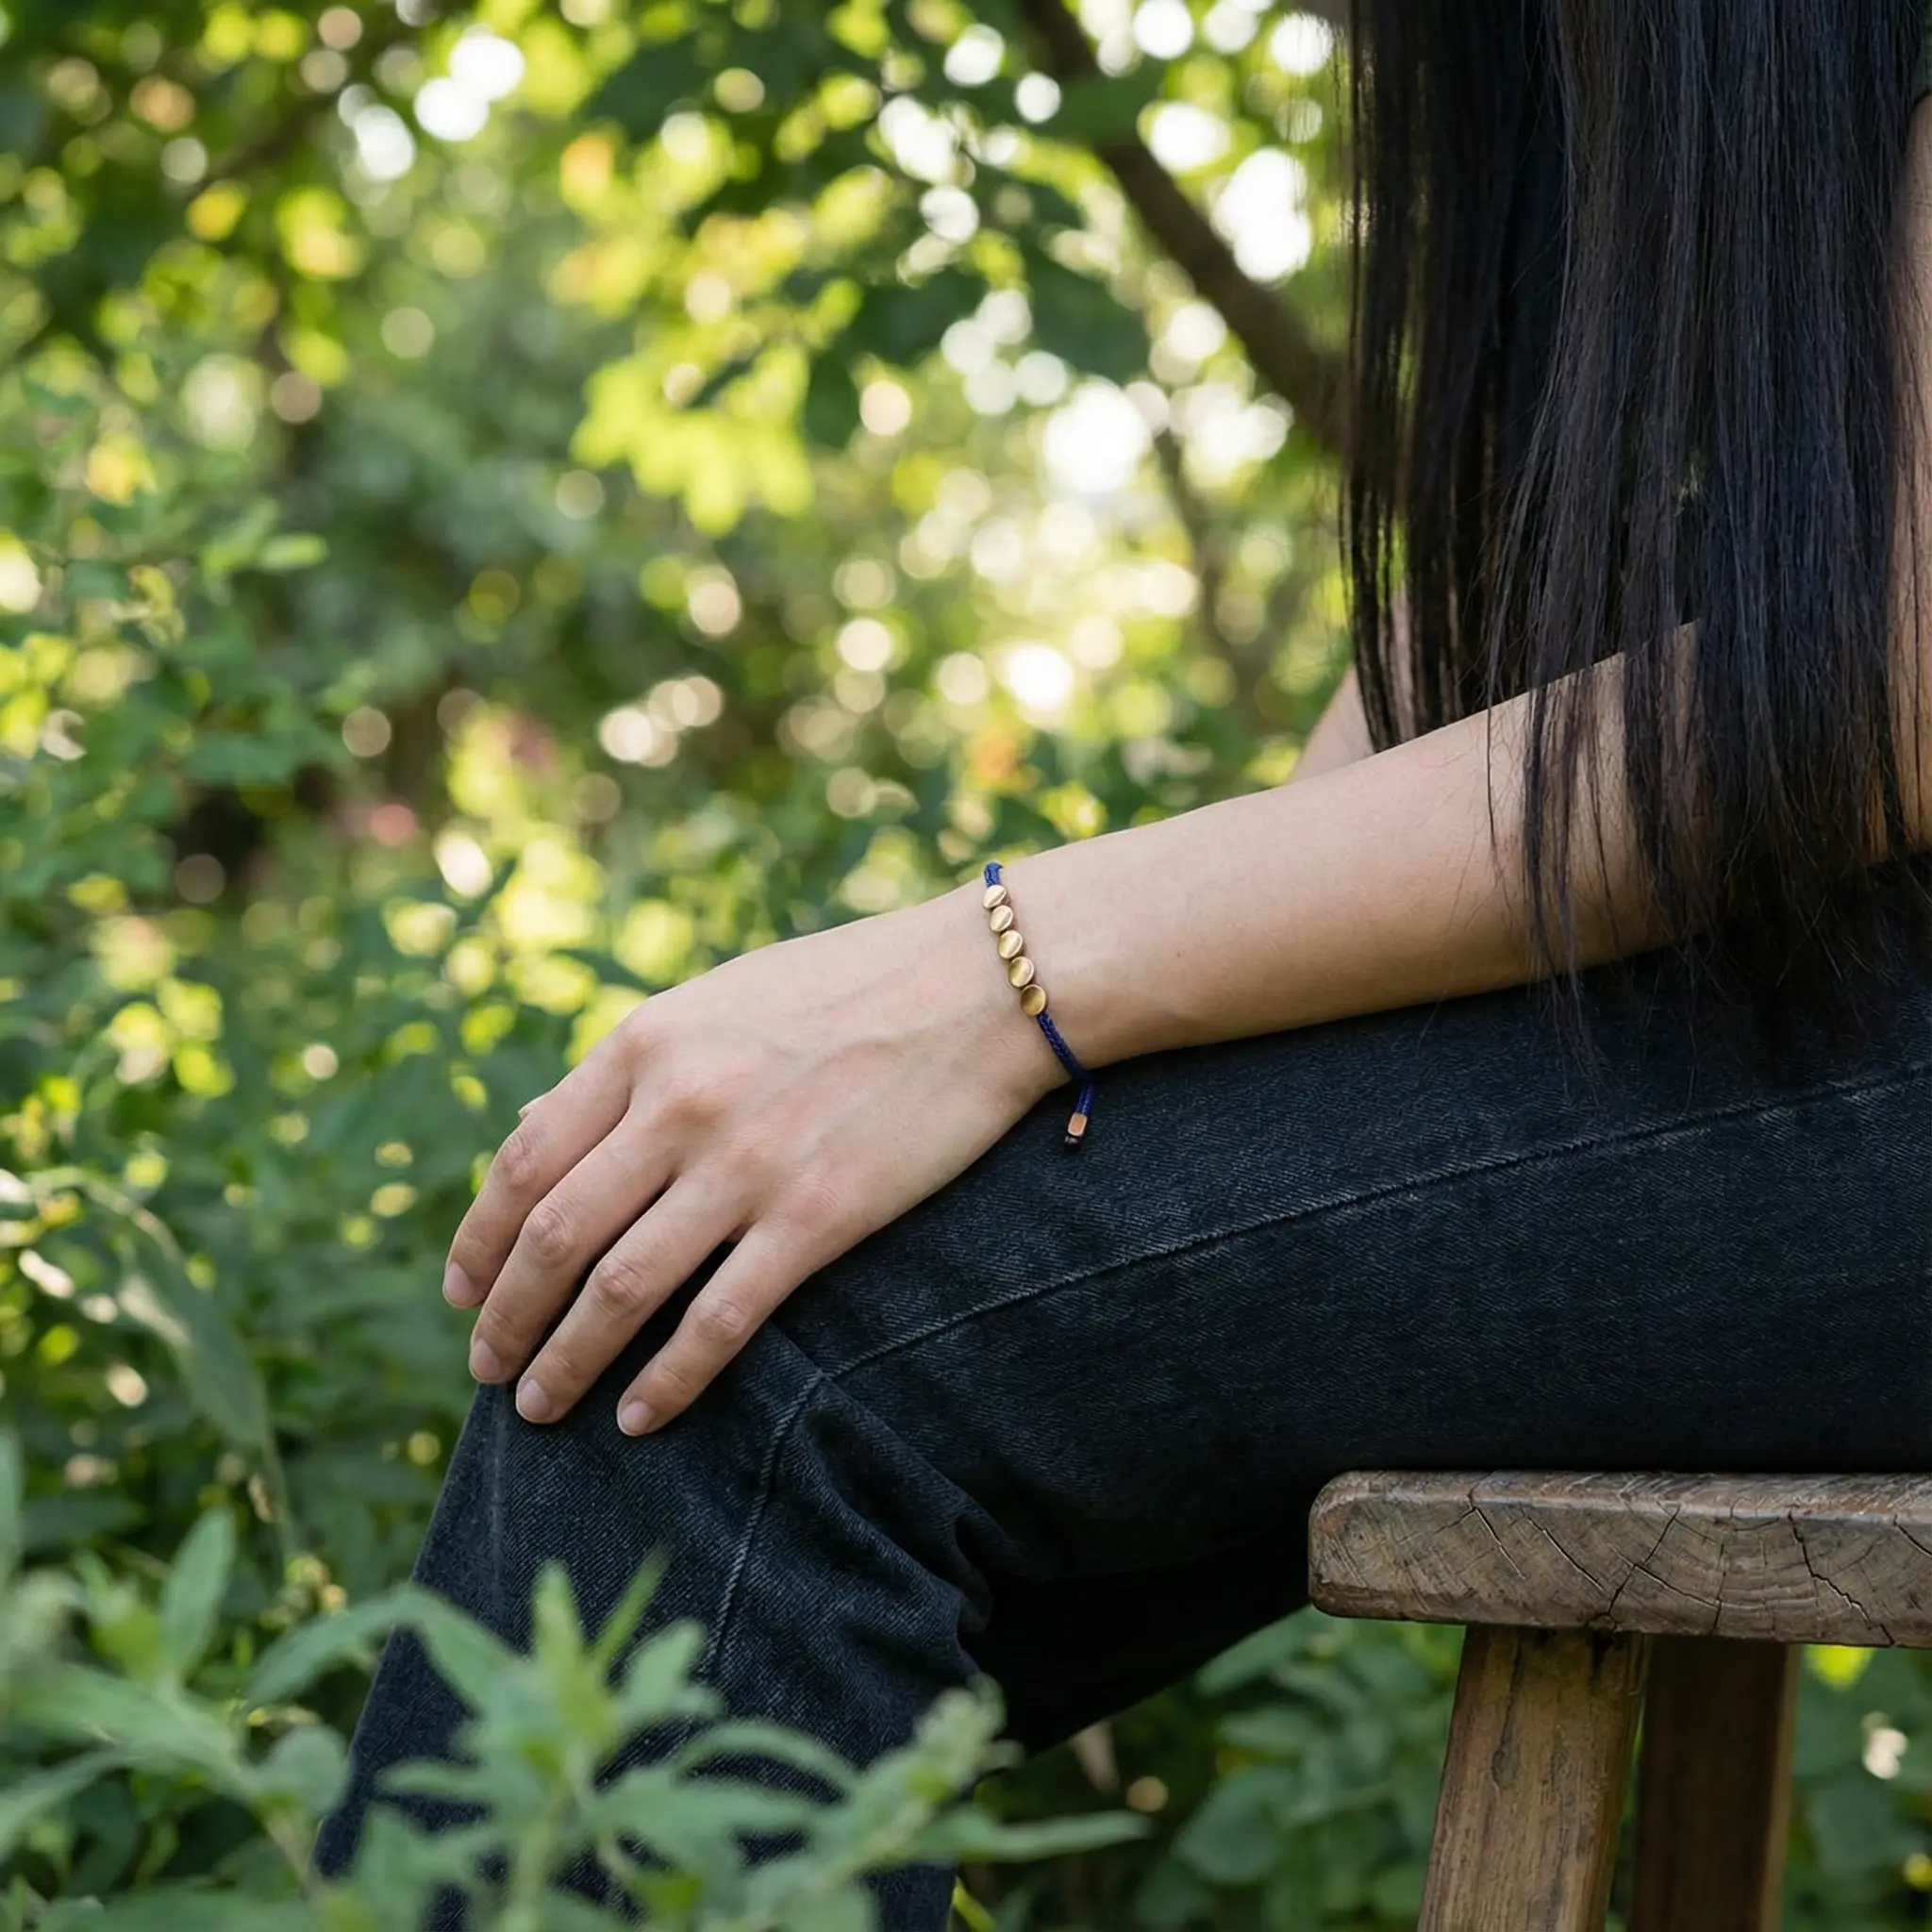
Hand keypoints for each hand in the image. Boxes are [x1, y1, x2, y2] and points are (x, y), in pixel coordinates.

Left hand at [442, 882, 1057, 1434]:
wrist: (979, 986)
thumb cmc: (847, 987)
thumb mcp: (714, 1001)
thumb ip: (624, 1070)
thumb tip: (530, 1135)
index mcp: (646, 1043)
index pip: (525, 1160)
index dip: (480, 1239)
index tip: (461, 1293)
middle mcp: (680, 1104)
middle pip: (556, 1233)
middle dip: (507, 1315)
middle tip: (486, 1371)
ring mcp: (747, 1163)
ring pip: (620, 1286)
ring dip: (566, 1359)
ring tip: (540, 1407)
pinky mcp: (817, 1215)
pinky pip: (719, 1318)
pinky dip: (668, 1378)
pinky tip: (639, 1416)